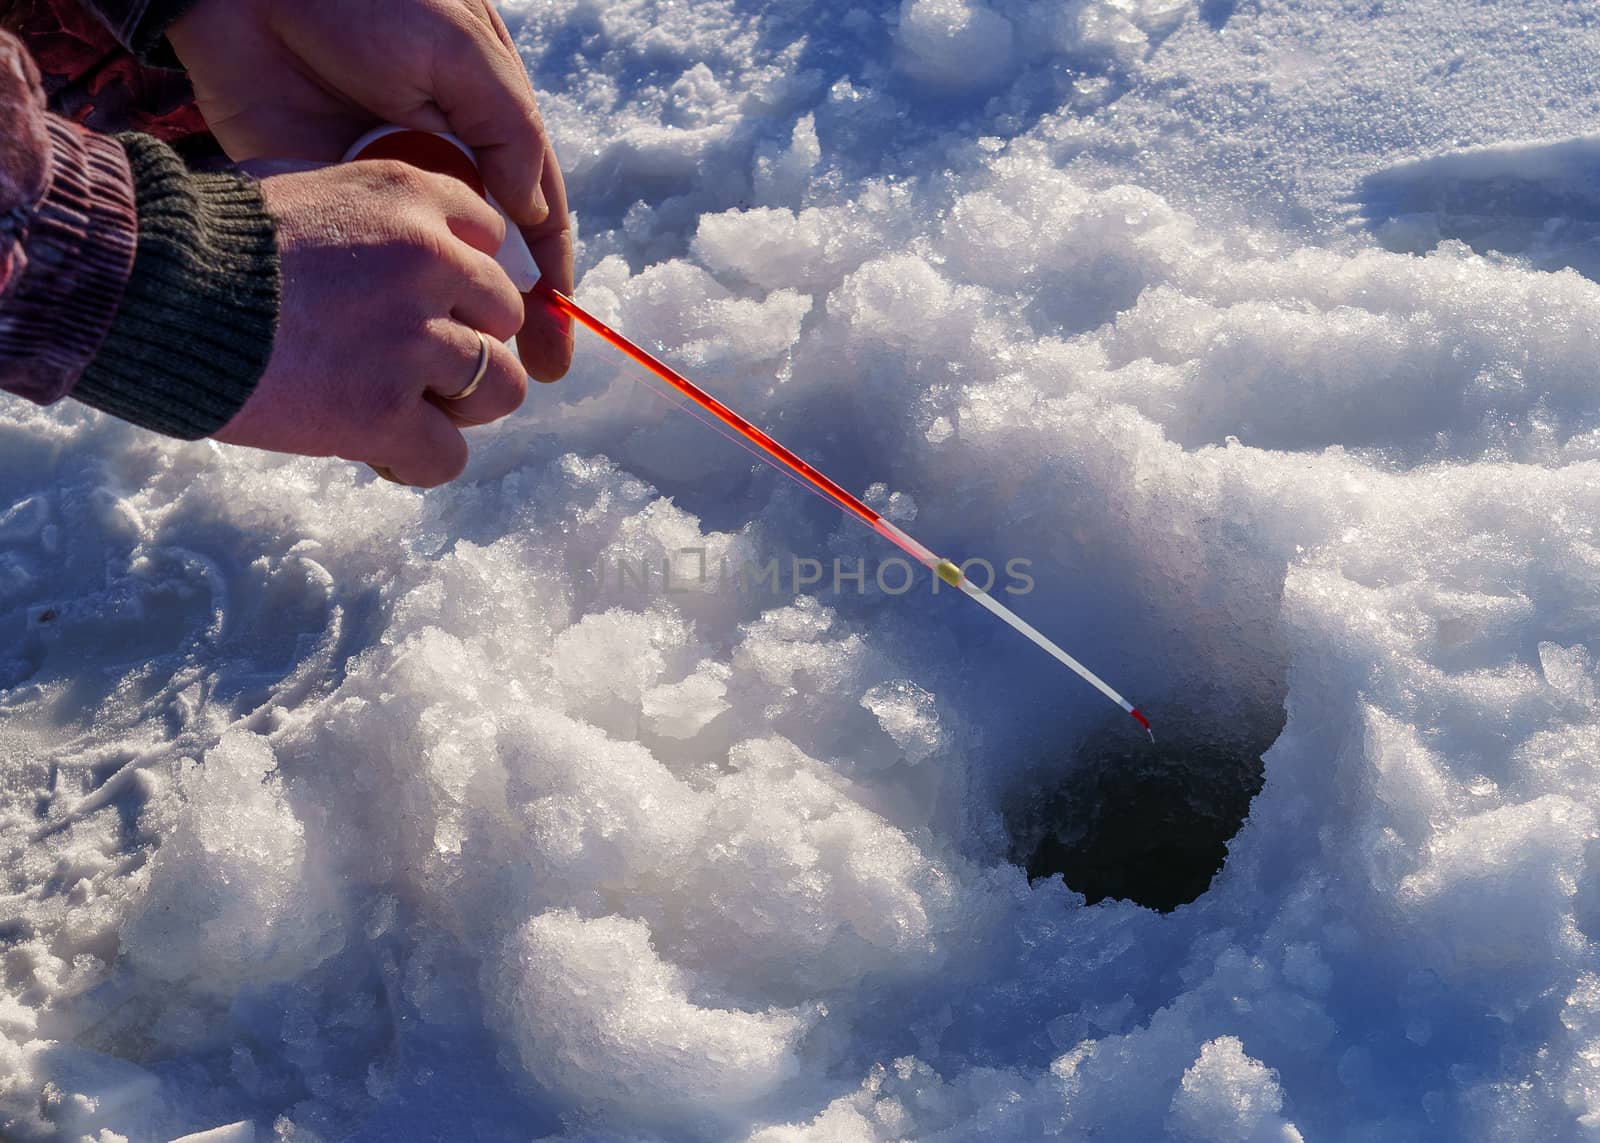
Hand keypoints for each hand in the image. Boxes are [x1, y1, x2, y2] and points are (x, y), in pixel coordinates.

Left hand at [166, 0, 572, 381]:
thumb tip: (533, 216)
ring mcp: (385, 189)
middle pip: (489, 259)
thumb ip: (507, 130)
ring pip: (429, 274)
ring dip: (449, 324)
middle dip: (512, 322)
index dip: (551, 282)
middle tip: (528, 380)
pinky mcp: (328, 200)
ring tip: (466, 379)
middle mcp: (442, 164)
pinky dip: (380, 311)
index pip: (533, 218)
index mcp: (484, 128)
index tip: (556, 343)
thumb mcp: (459, 53)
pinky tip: (396, 351)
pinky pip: (364, 266)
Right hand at [213, 161, 527, 486]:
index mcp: (413, 197)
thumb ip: (370, 211)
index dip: (465, 281)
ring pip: (500, 388)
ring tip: (407, 408)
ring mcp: (413, 340)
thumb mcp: (301, 184)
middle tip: (414, 363)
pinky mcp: (384, 411)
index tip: (430, 300)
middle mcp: (430, 262)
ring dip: (460, 406)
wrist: (148, 291)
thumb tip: (405, 241)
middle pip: (505, 318)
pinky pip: (448, 457)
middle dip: (469, 343)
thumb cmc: (206, 239)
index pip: (493, 240)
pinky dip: (418, 461)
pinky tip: (381, 449)